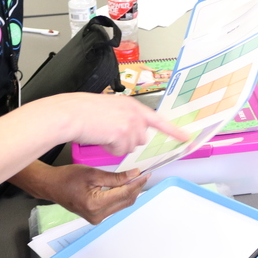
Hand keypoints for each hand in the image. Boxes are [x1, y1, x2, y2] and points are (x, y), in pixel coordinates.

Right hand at [42, 165, 149, 223]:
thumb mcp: (93, 173)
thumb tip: (134, 175)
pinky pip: (115, 207)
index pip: (124, 194)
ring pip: (122, 205)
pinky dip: (122, 196)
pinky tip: (125, 186)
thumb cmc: (68, 177)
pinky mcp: (96, 217)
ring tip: (136, 179)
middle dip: (136, 188)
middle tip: (144, 175)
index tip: (146, 174)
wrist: (51, 186)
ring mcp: (97, 218)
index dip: (137, 183)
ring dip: (130, 192)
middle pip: (125, 202)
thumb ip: (116, 177)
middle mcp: (97, 215)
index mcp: (95, 204)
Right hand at [60, 94, 188, 156]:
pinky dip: (109, 149)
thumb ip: (127, 117)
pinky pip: (120, 151)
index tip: (186, 137)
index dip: (173, 130)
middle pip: (141, 139)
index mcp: (133, 105)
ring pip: (130, 147)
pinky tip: (100, 137)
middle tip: (109, 133)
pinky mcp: (123, 134)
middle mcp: (135, 113)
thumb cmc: (83, 111)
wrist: (71, 113)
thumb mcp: (112, 108)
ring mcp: (131, 123)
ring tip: (102, 133)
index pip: (158, 119)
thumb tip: (134, 133)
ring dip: (117, 145)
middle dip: (127, 140)